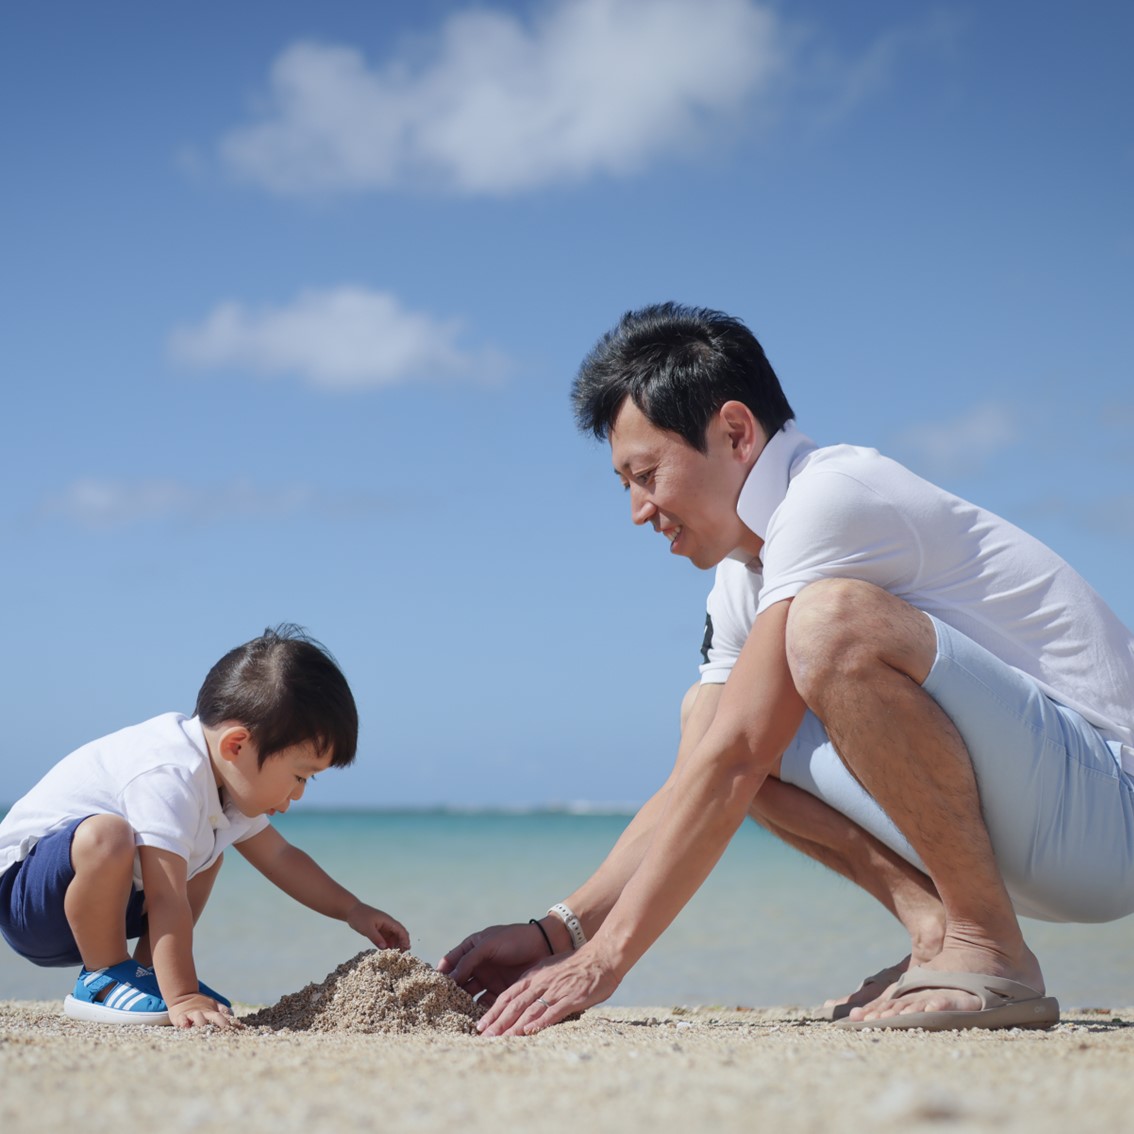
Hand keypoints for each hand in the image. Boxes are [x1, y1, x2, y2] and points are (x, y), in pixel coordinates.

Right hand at [167, 994, 242, 1029]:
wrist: (183, 996)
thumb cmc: (201, 1006)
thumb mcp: (213, 1007)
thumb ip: (224, 1013)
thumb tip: (238, 1023)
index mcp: (213, 1012)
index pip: (225, 1017)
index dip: (232, 1022)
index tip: (240, 1028)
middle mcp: (204, 1013)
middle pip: (214, 1017)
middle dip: (221, 1022)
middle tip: (226, 1028)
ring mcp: (192, 1014)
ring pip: (198, 1018)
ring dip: (201, 1022)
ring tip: (204, 1027)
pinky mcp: (180, 1016)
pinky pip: (182, 1020)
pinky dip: (184, 1022)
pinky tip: (185, 1026)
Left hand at [346, 902, 409, 949]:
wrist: (351, 911)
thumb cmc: (360, 917)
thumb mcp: (367, 928)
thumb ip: (376, 938)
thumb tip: (385, 948)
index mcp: (387, 921)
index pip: (400, 929)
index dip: (405, 938)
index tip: (407, 947)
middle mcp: (387, 924)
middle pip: (398, 933)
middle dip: (402, 942)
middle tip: (403, 953)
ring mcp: (383, 927)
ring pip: (393, 936)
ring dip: (396, 944)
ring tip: (396, 954)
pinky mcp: (378, 930)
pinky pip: (386, 938)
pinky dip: (388, 944)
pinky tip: (387, 951)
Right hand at [438, 922, 550, 1005]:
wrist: (544, 946)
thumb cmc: (514, 939)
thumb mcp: (488, 944)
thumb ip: (469, 959)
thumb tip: (450, 977)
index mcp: (471, 949)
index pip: (450, 962)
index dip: (441, 973)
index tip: (432, 986)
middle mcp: (477, 965)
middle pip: (458, 981)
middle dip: (450, 993)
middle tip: (441, 1006)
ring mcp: (488, 979)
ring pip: (470, 995)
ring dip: (463, 1004)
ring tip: (455, 1015)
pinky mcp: (500, 992)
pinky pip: (485, 1004)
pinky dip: (479, 1011)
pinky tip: (474, 1019)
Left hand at [475, 942, 621, 1035]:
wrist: (602, 955)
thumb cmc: (578, 964)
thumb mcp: (550, 969)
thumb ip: (537, 983)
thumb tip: (524, 999)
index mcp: (535, 976)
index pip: (508, 995)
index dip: (494, 1011)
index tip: (481, 1026)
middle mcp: (541, 983)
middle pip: (514, 1004)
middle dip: (497, 1022)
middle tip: (483, 1038)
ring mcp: (556, 990)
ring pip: (529, 1009)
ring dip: (513, 1026)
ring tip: (499, 1039)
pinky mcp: (571, 998)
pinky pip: (553, 1011)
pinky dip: (540, 1021)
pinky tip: (529, 1031)